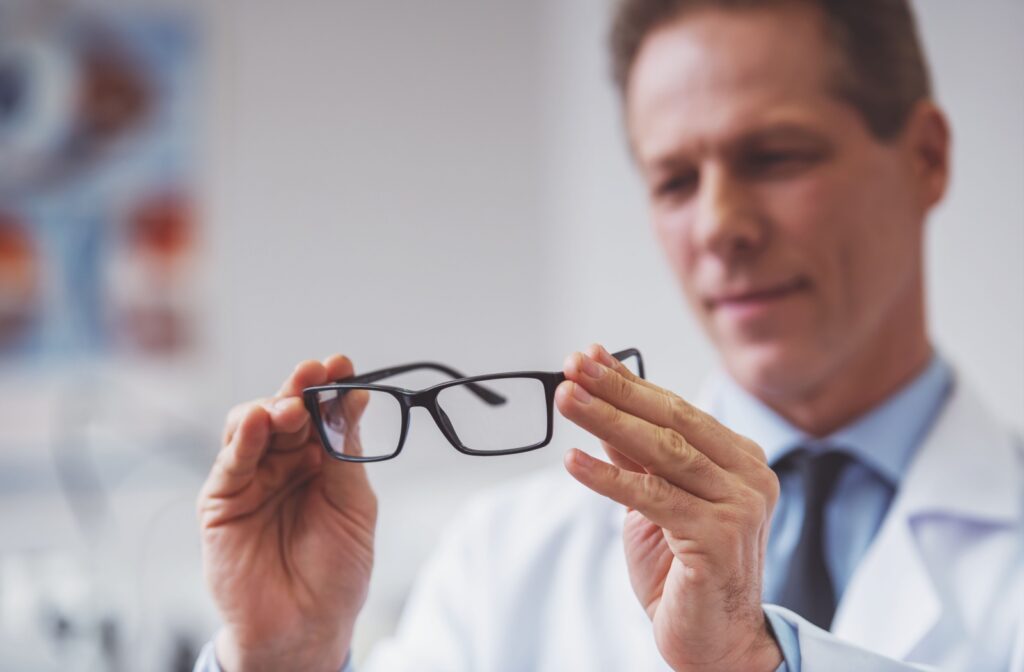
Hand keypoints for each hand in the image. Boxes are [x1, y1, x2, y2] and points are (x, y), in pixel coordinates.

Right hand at [197, 355, 376, 671]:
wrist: (306, 628)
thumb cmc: (336, 571)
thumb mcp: (354, 506)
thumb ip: (346, 453)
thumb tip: (355, 398)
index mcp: (322, 461)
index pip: (324, 412)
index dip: (331, 386)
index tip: (342, 364)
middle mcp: (285, 463)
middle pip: (287, 410)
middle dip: (301, 388)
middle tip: (315, 371)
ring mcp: (252, 479)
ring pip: (252, 426)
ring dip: (272, 407)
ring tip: (292, 404)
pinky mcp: (222, 501)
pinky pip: (230, 462)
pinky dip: (242, 438)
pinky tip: (257, 420)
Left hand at [556, 345, 781, 671]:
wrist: (714, 642)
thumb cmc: (683, 571)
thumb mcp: (654, 500)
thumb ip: (635, 453)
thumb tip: (600, 395)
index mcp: (739, 460)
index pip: (676, 409)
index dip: (628, 382)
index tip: (588, 358)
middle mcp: (748, 476)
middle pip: (671, 421)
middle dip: (616, 391)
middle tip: (572, 368)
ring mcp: (740, 506)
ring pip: (663, 452)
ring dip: (607, 421)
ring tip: (567, 400)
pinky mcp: (719, 537)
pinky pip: (653, 497)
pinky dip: (608, 477)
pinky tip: (574, 460)